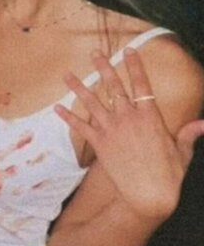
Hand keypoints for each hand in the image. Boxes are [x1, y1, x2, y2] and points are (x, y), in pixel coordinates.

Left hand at [54, 48, 203, 221]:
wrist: (148, 195)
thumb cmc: (169, 175)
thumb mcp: (183, 151)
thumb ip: (188, 133)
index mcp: (150, 116)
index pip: (142, 83)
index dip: (135, 65)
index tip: (129, 50)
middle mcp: (129, 119)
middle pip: (114, 87)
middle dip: (104, 68)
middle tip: (95, 53)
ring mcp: (112, 131)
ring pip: (93, 103)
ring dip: (79, 87)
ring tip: (67, 74)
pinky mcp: (100, 145)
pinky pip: (81, 127)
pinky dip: (68, 117)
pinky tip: (56, 107)